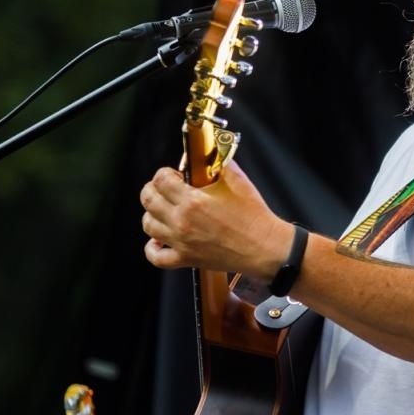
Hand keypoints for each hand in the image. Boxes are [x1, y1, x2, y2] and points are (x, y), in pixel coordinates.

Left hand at [139, 162, 289, 275]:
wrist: (265, 247)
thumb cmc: (254, 216)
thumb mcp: (238, 181)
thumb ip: (219, 164)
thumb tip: (207, 155)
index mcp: (193, 200)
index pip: (160, 180)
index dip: (165, 173)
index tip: (175, 175)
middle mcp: (182, 221)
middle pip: (148, 200)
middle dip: (154, 189)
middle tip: (166, 189)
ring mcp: (182, 242)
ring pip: (148, 225)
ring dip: (153, 214)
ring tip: (165, 211)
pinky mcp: (187, 259)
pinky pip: (156, 257)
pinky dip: (152, 249)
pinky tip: (159, 240)